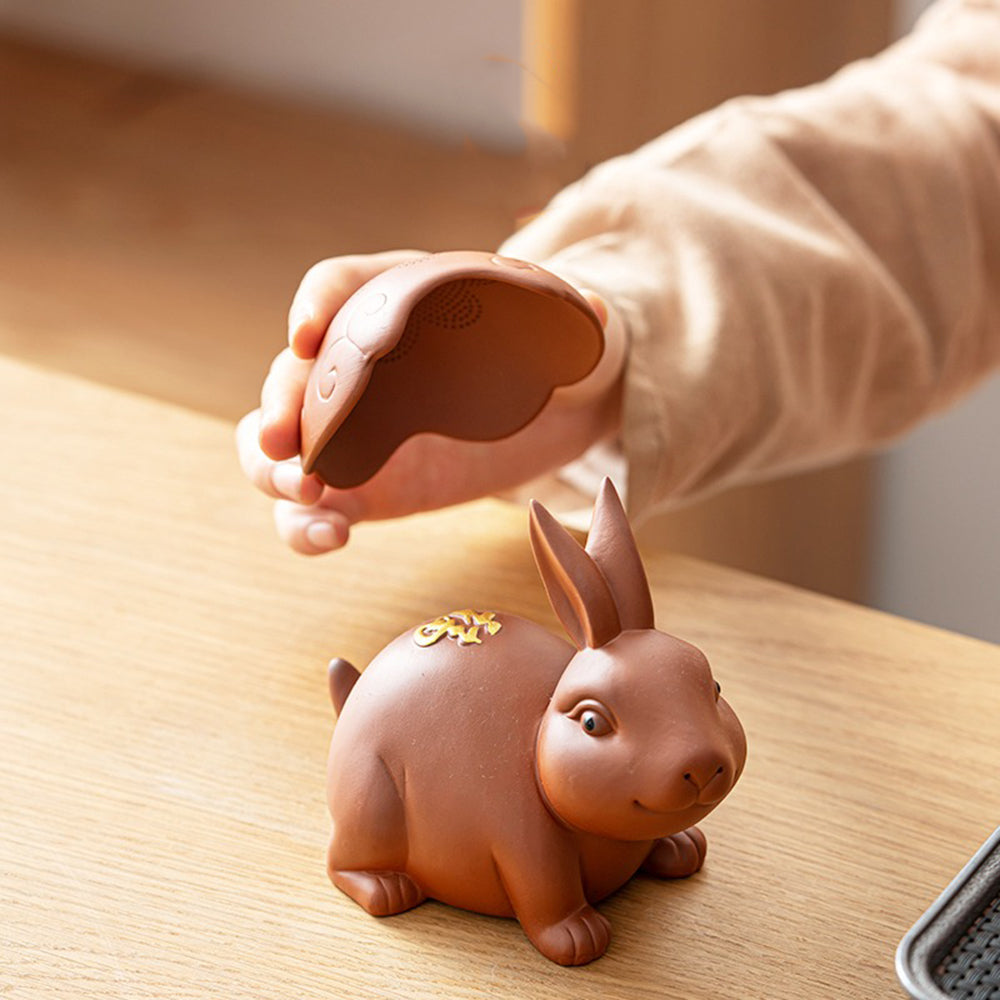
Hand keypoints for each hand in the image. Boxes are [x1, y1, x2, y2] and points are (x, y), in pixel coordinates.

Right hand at [236, 250, 625, 553]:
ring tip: (306, 492)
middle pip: (293, 373)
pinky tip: (332, 537)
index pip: (339, 286)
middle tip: (283, 439)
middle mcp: (356, 365)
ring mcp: (349, 432)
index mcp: (394, 300)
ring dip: (271, 469)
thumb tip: (594, 312)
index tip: (308, 334)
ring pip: (275, 446)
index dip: (314, 305)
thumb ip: (571, 316)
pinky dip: (305, 525)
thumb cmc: (542, 352)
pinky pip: (310, 509)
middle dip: (279, 402)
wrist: (548, 412)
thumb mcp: (559, 326)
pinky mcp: (359, 489)